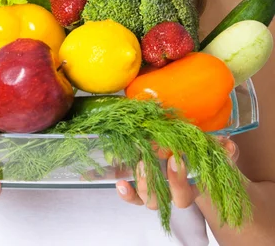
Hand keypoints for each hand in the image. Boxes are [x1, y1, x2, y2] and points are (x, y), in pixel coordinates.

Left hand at [115, 137, 238, 207]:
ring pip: (146, 198)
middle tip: (148, 161)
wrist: (195, 157)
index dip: (177, 180)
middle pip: (161, 200)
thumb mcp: (216, 150)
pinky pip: (133, 196)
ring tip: (139, 163)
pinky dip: (127, 192)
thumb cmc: (204, 154)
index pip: (183, 194)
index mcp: (190, 187)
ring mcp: (156, 189)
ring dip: (141, 182)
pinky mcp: (143, 184)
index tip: (174, 159)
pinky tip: (121, 182)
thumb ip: (224, 150)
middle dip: (152, 183)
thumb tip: (227, 146)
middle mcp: (171, 193)